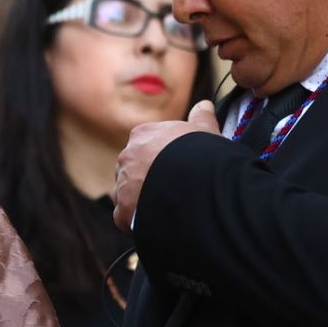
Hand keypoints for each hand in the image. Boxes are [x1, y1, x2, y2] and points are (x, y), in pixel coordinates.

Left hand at [112, 100, 221, 229]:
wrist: (192, 183)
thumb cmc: (200, 153)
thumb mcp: (205, 131)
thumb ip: (202, 117)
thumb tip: (205, 105)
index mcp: (142, 135)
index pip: (145, 144)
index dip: (160, 155)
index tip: (174, 164)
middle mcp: (127, 157)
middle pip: (133, 167)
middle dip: (146, 176)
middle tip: (168, 186)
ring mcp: (122, 183)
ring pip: (124, 190)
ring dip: (136, 197)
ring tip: (158, 205)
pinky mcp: (123, 209)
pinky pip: (122, 215)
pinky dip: (132, 220)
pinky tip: (148, 221)